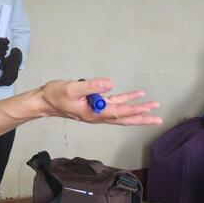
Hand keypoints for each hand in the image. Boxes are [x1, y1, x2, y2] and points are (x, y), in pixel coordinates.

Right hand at [0, 30, 9, 59]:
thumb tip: (0, 33)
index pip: (7, 42)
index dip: (7, 42)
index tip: (6, 43)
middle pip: (6, 47)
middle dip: (6, 47)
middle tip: (4, 47)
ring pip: (4, 53)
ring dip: (4, 52)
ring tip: (2, 51)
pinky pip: (1, 57)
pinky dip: (2, 57)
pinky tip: (0, 55)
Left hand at [0, 49, 21, 86]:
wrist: (16, 59)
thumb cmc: (8, 60)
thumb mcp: (2, 61)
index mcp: (9, 71)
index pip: (3, 78)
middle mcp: (12, 74)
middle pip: (5, 82)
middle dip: (0, 84)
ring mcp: (14, 76)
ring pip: (9, 83)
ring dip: (3, 84)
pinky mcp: (15, 76)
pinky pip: (11, 82)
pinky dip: (7, 84)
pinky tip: (4, 84)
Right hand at [34, 78, 160, 125]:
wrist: (45, 101)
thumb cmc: (56, 95)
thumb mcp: (72, 88)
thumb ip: (91, 86)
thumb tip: (111, 84)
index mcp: (94, 113)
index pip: (118, 113)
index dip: (134, 111)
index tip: (148, 110)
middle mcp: (98, 116)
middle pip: (124, 118)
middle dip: (142, 118)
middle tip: (158, 118)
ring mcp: (98, 112)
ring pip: (122, 113)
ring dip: (137, 111)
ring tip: (153, 108)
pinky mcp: (96, 106)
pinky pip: (115, 104)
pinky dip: (126, 100)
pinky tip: (137, 95)